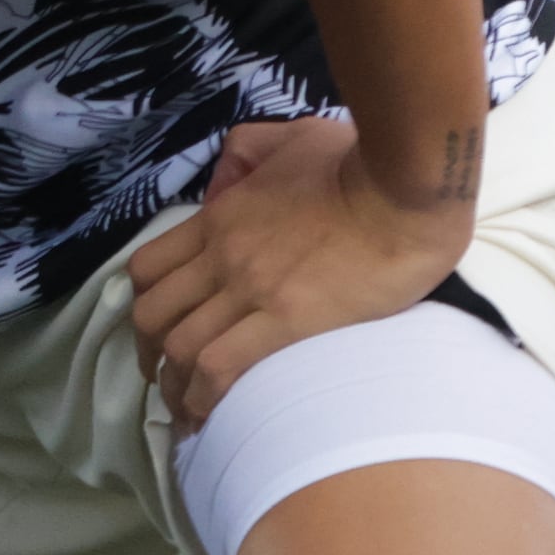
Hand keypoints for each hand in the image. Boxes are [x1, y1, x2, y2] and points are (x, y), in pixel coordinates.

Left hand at [129, 112, 475, 427]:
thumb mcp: (295, 137)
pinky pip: (219, 366)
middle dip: (150, 354)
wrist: (408, 186)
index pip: (150, 268)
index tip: (158, 330)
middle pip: (153, 314)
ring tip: (188, 412)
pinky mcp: (286, 319)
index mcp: (219, 218)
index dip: (145, 305)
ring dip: (175, 386)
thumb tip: (230, 172)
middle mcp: (222, 256)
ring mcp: (250, 288)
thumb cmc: (363, 160)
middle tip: (166, 378)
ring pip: (179, 347)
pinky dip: (204, 397)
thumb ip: (254, 149)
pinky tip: (210, 417)